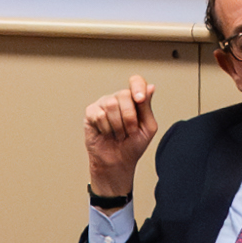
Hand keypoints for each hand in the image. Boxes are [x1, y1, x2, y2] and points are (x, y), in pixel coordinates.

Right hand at [81, 79, 157, 200]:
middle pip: (124, 94)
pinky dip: (106, 129)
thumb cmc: (133, 144)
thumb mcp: (147, 127)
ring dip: (118, 126)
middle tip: (129, 131)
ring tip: (118, 134)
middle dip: (130, 118)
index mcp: (133, 99)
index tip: (140, 100)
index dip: (138, 87)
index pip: (136, 81)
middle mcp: (118, 98)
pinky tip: (106, 133)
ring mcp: (103, 103)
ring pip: (111, 104)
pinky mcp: (91, 112)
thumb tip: (150, 87)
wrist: (118, 161)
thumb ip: (147, 107)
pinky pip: (99, 115)